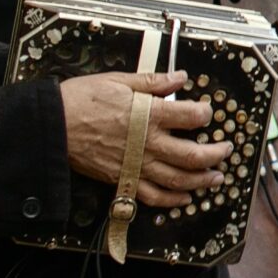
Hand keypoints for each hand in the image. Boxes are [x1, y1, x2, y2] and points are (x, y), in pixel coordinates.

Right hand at [58, 71, 231, 207]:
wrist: (52, 124)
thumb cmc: (81, 100)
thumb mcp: (119, 80)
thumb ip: (153, 81)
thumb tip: (179, 77)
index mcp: (149, 114)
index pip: (192, 117)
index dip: (206, 115)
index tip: (209, 114)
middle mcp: (147, 142)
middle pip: (194, 154)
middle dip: (216, 154)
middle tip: (226, 151)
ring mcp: (136, 164)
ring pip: (178, 179)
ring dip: (202, 181)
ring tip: (216, 178)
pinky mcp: (123, 179)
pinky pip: (152, 196)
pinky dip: (171, 200)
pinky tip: (184, 198)